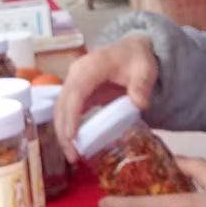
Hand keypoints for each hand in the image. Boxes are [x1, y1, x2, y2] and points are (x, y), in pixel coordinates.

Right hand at [54, 34, 159, 162]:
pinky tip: (73, 145)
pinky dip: (66, 127)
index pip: (76, 92)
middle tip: (72, 156)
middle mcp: (76, 73)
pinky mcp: (76, 91)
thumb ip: (142, 85)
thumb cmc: (137, 60)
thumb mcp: (145, 69)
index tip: (72, 137)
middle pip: (62, 103)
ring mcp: (74, 81)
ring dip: (62, 132)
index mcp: (91, 66)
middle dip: (63, 130)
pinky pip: (66, 110)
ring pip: (60, 108)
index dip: (72, 115)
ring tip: (72, 156)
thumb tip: (138, 103)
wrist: (133, 50)